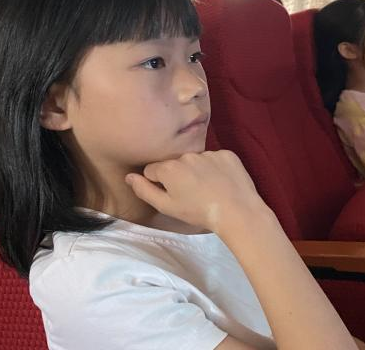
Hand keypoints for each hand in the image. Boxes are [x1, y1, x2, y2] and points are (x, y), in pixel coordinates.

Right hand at [125, 150, 267, 234]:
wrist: (236, 211)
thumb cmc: (198, 212)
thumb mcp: (167, 207)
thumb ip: (144, 190)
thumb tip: (128, 176)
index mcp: (169, 167)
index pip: (153, 170)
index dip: (159, 184)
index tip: (172, 195)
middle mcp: (186, 155)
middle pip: (175, 164)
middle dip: (179, 176)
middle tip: (192, 195)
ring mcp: (209, 152)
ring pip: (196, 161)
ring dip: (198, 172)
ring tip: (209, 190)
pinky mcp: (227, 154)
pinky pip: (216, 159)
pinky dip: (217, 169)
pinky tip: (222, 183)